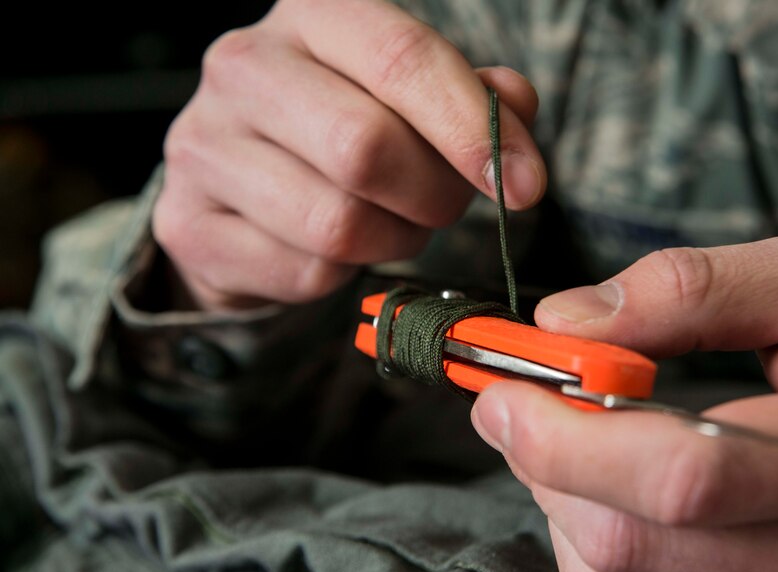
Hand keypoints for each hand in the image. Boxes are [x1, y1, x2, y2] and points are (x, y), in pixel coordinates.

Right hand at [154, 0, 544, 309]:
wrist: (243, 182)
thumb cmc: (343, 126)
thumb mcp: (411, 96)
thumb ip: (471, 97)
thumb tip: (514, 107)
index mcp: (310, 14)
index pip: (402, 59)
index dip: (474, 129)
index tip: (525, 184)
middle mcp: (243, 66)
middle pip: (366, 149)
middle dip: (433, 196)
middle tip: (443, 205)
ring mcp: (201, 145)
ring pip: (338, 223)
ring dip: (391, 239)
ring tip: (389, 222)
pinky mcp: (186, 223)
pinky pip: (304, 272)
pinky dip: (342, 274)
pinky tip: (333, 248)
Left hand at [471, 232, 777, 571]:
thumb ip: (695, 288)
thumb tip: (566, 322)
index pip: (684, 478)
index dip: (568, 437)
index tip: (503, 392)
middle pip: (626, 542)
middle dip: (546, 461)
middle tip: (526, 401)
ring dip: (563, 498)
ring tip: (595, 440)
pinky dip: (586, 537)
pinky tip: (616, 489)